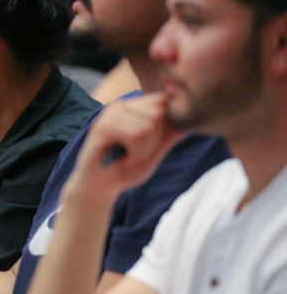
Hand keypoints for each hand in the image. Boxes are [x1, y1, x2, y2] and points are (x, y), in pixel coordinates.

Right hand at [69, 93, 184, 200]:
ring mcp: (109, 114)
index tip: (145, 146)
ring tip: (127, 156)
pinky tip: (122, 158)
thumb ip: (170, 135)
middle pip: (158, 114)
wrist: (100, 189)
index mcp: (132, 108)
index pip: (163, 105)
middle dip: (153, 140)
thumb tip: (193, 119)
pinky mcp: (102, 127)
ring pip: (148, 126)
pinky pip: (136, 135)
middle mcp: (120, 105)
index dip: (162, 131)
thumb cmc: (125, 169)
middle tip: (135, 153)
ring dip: (143, 149)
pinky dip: (135, 152)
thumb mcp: (154, 151)